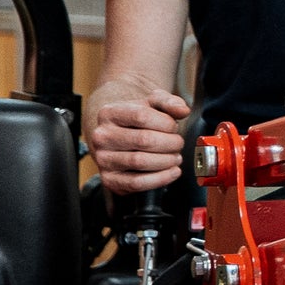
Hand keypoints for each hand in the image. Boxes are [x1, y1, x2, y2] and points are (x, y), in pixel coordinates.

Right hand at [89, 78, 191, 194]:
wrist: (121, 137)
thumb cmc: (139, 120)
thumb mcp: (153, 104)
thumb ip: (169, 102)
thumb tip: (183, 110)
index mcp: (109, 113)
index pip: (142, 116)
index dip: (166, 123)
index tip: (174, 126)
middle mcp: (102, 136)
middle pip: (143, 140)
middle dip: (170, 143)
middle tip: (178, 143)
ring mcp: (103, 159)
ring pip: (140, 162)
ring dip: (167, 160)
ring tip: (175, 156)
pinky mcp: (110, 180)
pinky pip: (137, 182)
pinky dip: (161, 179)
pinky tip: (172, 171)